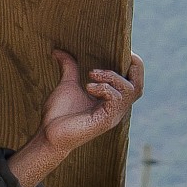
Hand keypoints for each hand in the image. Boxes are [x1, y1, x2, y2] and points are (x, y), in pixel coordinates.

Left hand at [8, 50, 144, 186]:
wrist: (47, 135)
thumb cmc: (58, 115)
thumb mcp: (67, 85)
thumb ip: (69, 68)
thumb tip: (58, 51)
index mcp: (110, 100)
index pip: (132, 81)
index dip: (133, 65)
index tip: (122, 51)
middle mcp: (116, 108)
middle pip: (139, 85)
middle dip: (135, 66)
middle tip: (122, 55)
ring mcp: (113, 115)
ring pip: (131, 89)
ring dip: (112, 76)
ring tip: (92, 74)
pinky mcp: (107, 121)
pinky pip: (117, 99)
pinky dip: (105, 88)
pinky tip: (89, 87)